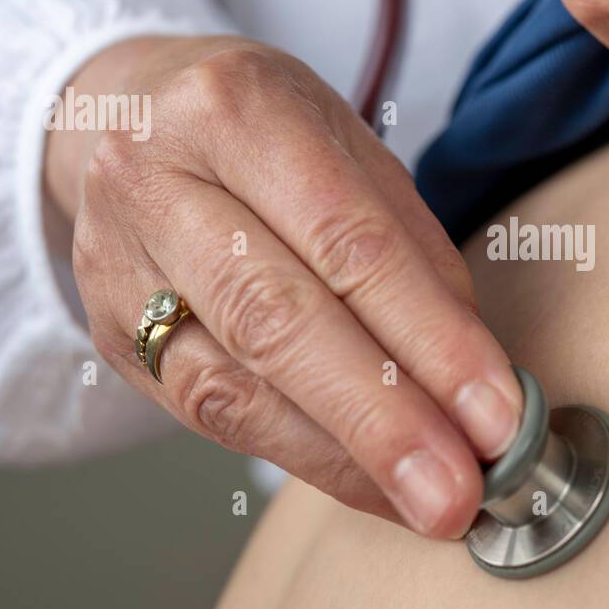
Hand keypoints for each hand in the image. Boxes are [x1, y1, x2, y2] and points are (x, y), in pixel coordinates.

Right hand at [48, 36, 522, 537]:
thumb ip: (415, 256)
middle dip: (383, 418)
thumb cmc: (267, 134)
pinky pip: (213, 414)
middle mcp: (155, 179)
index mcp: (235, 109)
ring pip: (236, 384)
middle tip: (458, 490)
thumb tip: (477, 380)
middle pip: (279, 320)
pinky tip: (367, 484)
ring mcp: (117, 263)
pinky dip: (304, 457)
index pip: (348, 240)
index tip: (499, 414)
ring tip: (425, 499)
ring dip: (346, 458)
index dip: (429, 338)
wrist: (130, 117)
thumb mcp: (352, 152)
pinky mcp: (109, 334)